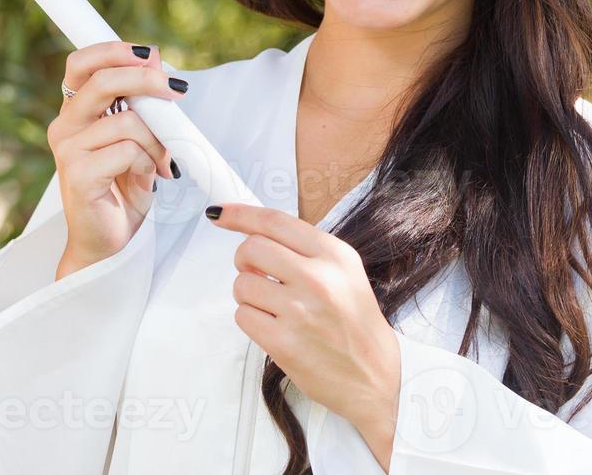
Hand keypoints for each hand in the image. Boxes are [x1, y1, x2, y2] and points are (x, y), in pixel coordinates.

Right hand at [46, 41, 189, 277]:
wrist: (108, 242)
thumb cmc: (122, 189)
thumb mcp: (139, 138)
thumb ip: (141, 102)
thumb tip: (155, 58)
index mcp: (76, 112)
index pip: (81, 63)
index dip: (114, 50)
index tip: (150, 54)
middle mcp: (65, 126)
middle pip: (102, 80)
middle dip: (146, 80)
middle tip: (177, 90)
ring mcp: (67, 151)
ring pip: (127, 121)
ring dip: (157, 140)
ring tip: (162, 161)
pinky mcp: (77, 175)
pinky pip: (127, 151)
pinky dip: (148, 162)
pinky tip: (148, 178)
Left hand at [207, 202, 400, 469]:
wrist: (372, 378)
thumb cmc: (355, 323)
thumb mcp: (344, 272)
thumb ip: (304, 250)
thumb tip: (253, 231)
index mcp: (334, 255)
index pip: (275, 222)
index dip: (240, 214)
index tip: (219, 213)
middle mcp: (318, 277)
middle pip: (251, 248)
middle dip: (244, 260)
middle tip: (256, 273)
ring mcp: (299, 311)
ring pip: (241, 284)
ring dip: (248, 294)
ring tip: (273, 307)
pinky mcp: (283, 343)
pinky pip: (242, 316)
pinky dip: (250, 319)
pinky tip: (272, 327)